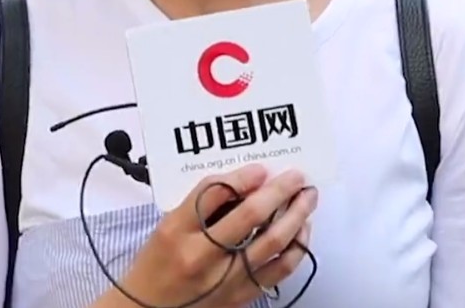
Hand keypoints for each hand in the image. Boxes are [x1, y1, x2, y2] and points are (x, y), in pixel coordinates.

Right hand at [110, 164, 317, 307]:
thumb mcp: (169, 225)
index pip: (214, 193)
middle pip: (250, 215)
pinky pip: (279, 270)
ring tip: (307, 199)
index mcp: (178, 231)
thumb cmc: (157, 266)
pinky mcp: (241, 296)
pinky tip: (301, 232)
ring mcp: (226, 279)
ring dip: (296, 216)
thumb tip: (246, 182)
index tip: (261, 169)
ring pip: (273, 243)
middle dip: (280, 191)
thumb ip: (204, 203)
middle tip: (296, 177)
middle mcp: (203, 255)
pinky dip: (296, 248)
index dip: (243, 177)